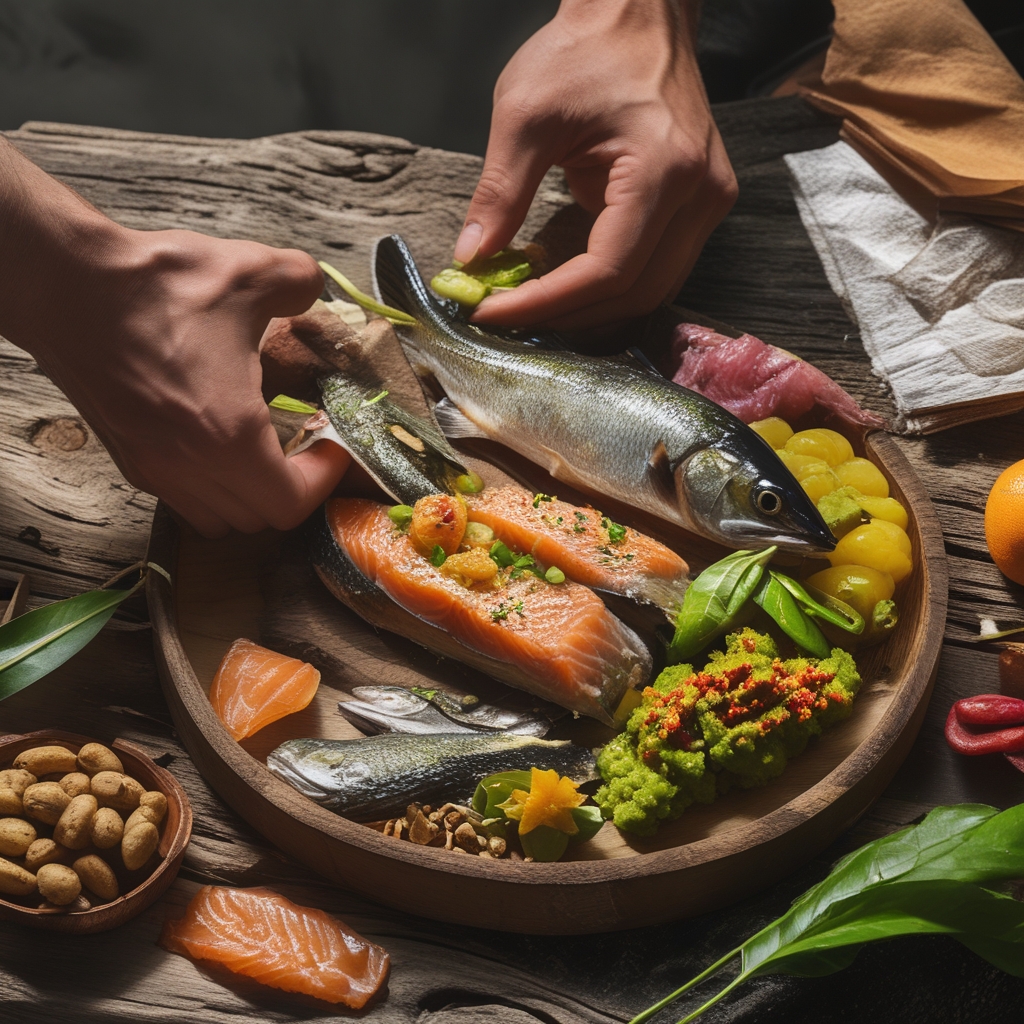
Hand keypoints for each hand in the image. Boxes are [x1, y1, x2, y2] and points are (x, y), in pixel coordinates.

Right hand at [0, 140, 348, 537]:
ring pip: (215, 519)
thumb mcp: (250, 272)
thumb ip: (300, 281)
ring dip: (249, 497)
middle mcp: (189, 467)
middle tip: (305, 446)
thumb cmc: (155, 285)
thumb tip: (312, 287)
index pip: (291, 504)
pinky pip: (180, 498)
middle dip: (292, 488)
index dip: (325, 479)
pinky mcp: (127, 457)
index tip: (333, 444)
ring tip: (264, 449)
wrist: (63, 283)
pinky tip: (216, 438)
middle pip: (257, 520)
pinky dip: (209, 486)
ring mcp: (153, 468)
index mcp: (229, 436)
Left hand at [455, 0, 737, 330]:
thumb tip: (472, 259)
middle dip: (568, 316)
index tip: (492, 311)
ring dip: (592, 309)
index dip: (546, 303)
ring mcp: (709, 202)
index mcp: (662, 169)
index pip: (607, 270)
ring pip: (653, 291)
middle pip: (636, 293)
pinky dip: (613, 287)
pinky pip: (659, 268)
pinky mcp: (701, 204)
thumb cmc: (585, 50)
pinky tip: (568, 285)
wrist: (638, 12)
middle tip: (509, 317)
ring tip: (534, 308)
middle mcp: (700, 194)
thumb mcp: (525, 115)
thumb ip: (499, 193)